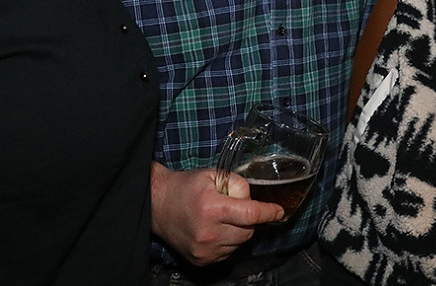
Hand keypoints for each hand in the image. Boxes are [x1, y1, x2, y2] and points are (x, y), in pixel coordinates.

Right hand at [149, 162, 285, 265]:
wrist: (156, 204)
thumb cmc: (185, 187)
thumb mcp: (213, 175)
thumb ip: (239, 185)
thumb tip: (254, 202)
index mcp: (212, 208)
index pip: (251, 214)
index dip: (268, 212)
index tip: (279, 211)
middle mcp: (209, 232)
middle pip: (248, 231)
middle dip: (249, 219)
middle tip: (233, 207)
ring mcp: (205, 250)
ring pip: (240, 243)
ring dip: (238, 231)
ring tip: (220, 218)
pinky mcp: (202, 260)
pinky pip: (228, 252)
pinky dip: (228, 241)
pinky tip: (215, 230)